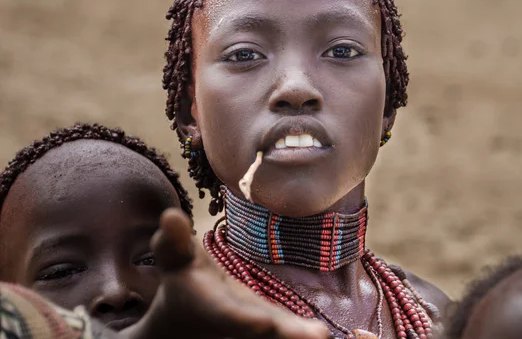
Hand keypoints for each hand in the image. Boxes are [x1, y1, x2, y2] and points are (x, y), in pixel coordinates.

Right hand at [124, 209, 328, 338]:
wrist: (184, 322)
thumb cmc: (182, 283)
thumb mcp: (175, 260)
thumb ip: (173, 241)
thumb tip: (170, 215)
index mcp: (213, 308)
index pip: (229, 314)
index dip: (246, 320)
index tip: (266, 323)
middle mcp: (236, 326)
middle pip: (263, 331)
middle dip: (287, 334)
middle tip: (318, 337)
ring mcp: (253, 331)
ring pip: (279, 334)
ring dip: (301, 335)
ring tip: (327, 337)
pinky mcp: (269, 330)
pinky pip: (288, 332)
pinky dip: (303, 334)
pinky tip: (331, 336)